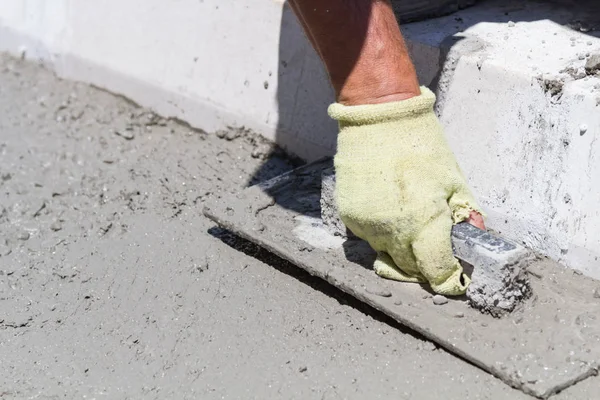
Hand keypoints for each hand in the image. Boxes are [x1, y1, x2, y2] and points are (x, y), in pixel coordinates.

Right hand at [330, 87, 483, 294]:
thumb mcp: (454, 180)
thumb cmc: (422, 146)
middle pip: (410, 270)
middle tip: (434, 248)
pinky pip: (369, 237)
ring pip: (388, 255)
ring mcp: (367, 226)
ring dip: (402, 248)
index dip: (448, 278)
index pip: (436, 272)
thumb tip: (473, 240)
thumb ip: (465, 216)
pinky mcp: (349, 217)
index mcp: (424, 223)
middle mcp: (392, 232)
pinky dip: (382, 232)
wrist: (378, 120)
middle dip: (425, 265)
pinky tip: (388, 208)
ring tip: (409, 219)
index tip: (453, 277)